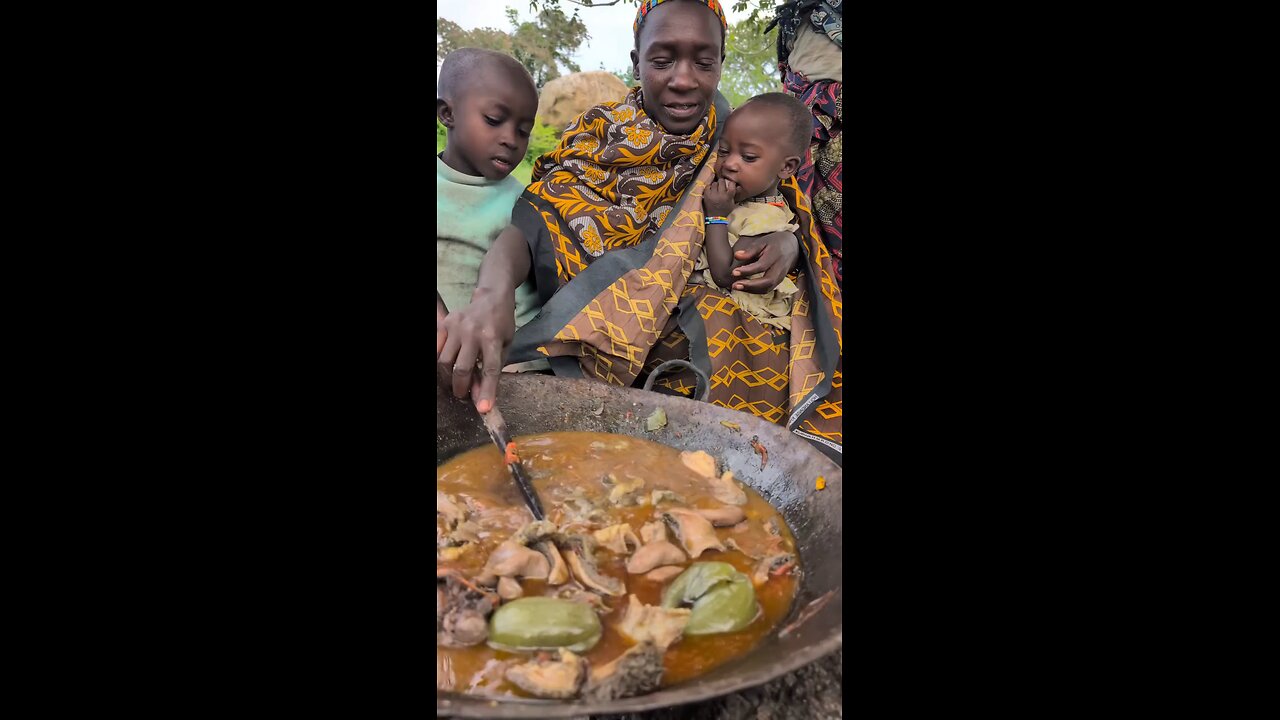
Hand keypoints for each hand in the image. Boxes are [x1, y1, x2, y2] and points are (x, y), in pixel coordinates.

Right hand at [436, 287, 515, 412]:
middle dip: (460, 388)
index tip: (483, 409)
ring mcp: (457, 326)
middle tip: (462, 394)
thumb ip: (492, 371)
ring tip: (455, 380)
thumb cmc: (501, 326)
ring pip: (444, 361)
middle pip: (461, 368)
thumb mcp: (504, 347)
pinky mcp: (446, 323)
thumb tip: (478, 397)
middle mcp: (474, 332)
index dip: (486, 391)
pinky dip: (440, 361)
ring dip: (448, 377)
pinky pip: (436, 349)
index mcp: (494, 339)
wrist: (491, 298)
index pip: (490, 370)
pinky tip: (448, 365)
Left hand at [703, 177, 736, 217]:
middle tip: (721, 184)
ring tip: (716, 188)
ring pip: (714, 183)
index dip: (731, 182)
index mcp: (729, 196)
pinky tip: (711, 190)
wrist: (715, 218)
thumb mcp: (732, 203)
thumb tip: (734, 185)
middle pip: (721, 181)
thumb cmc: (725, 210)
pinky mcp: (706, 195)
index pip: (732, 184)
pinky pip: (707, 187)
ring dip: (715, 185)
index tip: (730, 183)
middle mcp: (721, 194)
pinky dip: (709, 188)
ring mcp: (713, 194)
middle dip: (722, 182)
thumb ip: (733, 194)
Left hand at [730, 230, 800, 293]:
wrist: (792, 248)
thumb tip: (736, 256)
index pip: (761, 266)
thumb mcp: (763, 242)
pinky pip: (767, 289)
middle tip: (734, 285)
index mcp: (775, 255)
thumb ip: (750, 250)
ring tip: (736, 287)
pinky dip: (755, 291)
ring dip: (751, 290)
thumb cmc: (774, 243)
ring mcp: (780, 277)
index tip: (734, 272)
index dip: (747, 270)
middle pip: (767, 281)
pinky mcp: (778, 282)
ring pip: (767, 288)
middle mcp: (780, 268)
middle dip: (750, 285)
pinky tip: (744, 288)